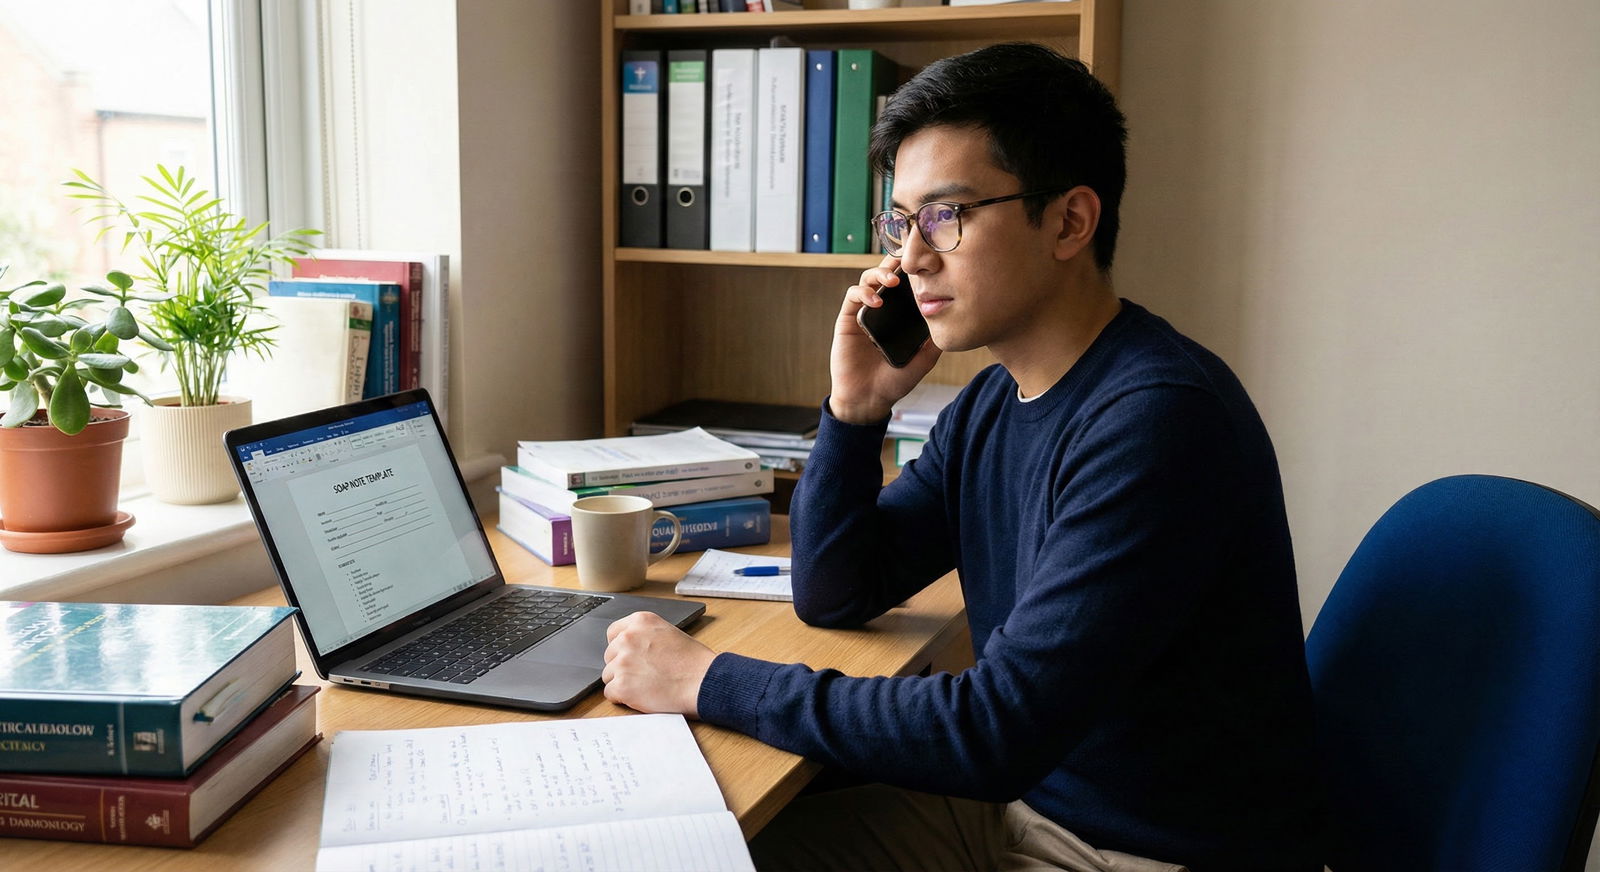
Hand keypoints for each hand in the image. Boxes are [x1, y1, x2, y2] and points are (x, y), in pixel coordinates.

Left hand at [602, 611, 716, 716]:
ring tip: (646, 685)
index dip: (622, 648)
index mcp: (640, 621)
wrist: (703, 682)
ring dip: (623, 682)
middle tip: (644, 674)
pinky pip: (610, 694)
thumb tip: (629, 647)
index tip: (631, 656)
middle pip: (609, 655)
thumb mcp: (668, 632)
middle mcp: (628, 638)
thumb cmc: (693, 662)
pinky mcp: (621, 685)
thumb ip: (645, 636)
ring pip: (608, 675)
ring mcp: (623, 662)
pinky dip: (623, 698)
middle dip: (623, 666)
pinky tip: (641, 695)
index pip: (613, 633)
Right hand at [829, 257, 941, 424]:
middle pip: (886, 273)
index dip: (914, 268)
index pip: (906, 283)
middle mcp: (882, 309)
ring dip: (880, 273)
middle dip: (896, 261)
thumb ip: (935, 339)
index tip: (926, 259)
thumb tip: (952, 318)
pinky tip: (877, 301)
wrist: (869, 399)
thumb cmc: (894, 381)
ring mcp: (864, 312)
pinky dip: (864, 292)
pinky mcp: (847, 319)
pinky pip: (853, 296)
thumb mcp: (924, 359)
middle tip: (908, 259)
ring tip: (893, 281)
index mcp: (899, 314)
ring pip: (868, 278)